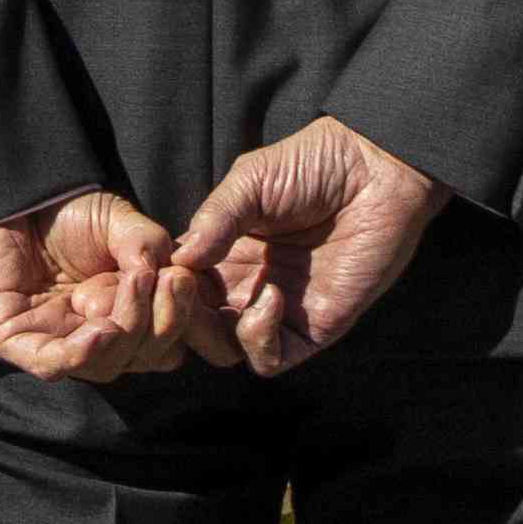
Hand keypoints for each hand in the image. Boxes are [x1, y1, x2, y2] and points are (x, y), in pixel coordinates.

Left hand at [0, 189, 183, 382]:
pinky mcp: (15, 342)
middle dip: (163, 323)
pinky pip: (56, 365)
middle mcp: (93, 338)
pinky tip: (104, 326)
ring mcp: (55, 343)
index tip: (184, 281)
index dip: (181, 321)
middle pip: (143, 359)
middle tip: (169, 280)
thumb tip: (172, 278)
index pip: (166, 343)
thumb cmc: (65, 212)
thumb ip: (151, 248)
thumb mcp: (123, 223)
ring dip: (130, 327)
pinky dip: (86, 352)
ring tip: (133, 282)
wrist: (10, 194)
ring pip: (107, 365)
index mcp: (123, 317)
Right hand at [170, 118, 446, 375]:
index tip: (147, 274)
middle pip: (193, 325)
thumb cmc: (313, 164)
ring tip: (221, 297)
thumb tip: (176, 263)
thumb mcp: (249, 183)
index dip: (159, 287)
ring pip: (224, 350)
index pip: (178, 286)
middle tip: (177, 290)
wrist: (376, 169)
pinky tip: (270, 298)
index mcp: (225, 251)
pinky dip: (257, 339)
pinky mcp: (313, 328)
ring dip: (211, 332)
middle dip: (176, 315)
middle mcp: (246, 284)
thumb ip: (212, 221)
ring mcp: (278, 310)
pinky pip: (270, 359)